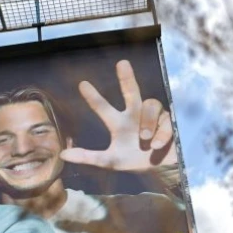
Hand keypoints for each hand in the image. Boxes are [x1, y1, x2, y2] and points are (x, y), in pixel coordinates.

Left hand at [59, 60, 176, 172]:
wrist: (160, 169)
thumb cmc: (132, 160)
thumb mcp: (109, 161)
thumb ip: (87, 157)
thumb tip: (63, 155)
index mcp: (118, 123)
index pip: (103, 107)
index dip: (93, 97)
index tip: (82, 84)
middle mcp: (134, 114)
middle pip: (131, 92)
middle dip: (127, 78)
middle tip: (122, 64)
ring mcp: (153, 116)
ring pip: (150, 106)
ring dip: (147, 123)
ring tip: (145, 139)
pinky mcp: (169, 120)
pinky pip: (165, 122)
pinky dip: (160, 135)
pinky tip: (157, 146)